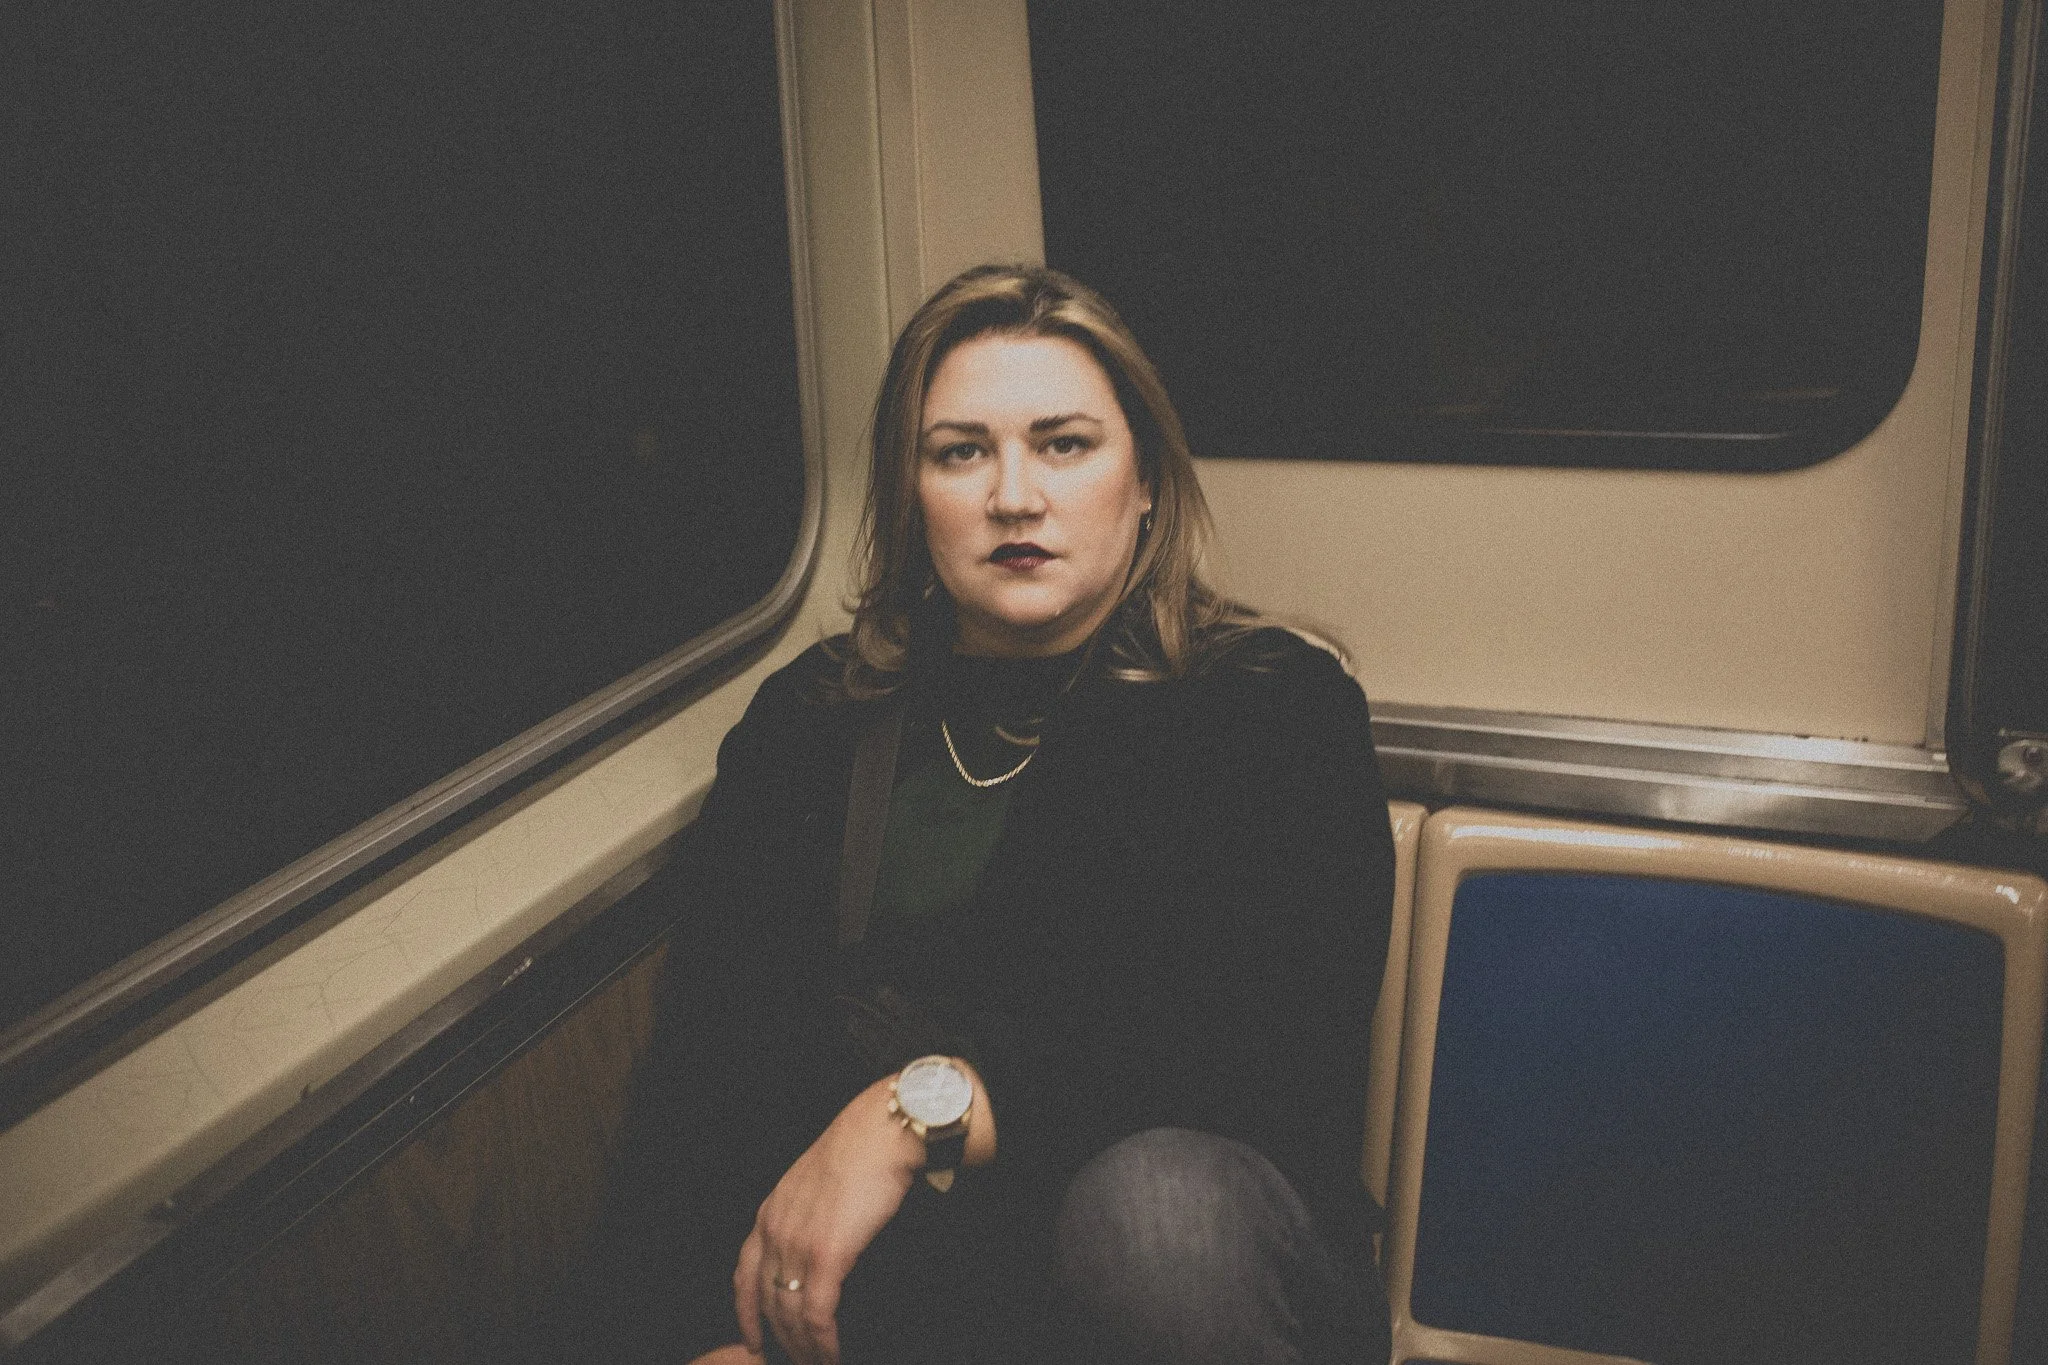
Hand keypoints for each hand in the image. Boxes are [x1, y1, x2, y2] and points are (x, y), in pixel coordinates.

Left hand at [733, 1075, 925, 1364]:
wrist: (880, 1131)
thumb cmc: (860, 1149)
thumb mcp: (816, 1182)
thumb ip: (806, 1213)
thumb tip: (819, 1239)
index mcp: (769, 1213)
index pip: (743, 1276)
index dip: (746, 1315)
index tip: (753, 1340)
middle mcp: (774, 1231)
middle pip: (765, 1303)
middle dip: (778, 1341)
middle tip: (795, 1362)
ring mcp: (796, 1244)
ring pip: (788, 1315)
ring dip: (802, 1349)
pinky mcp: (826, 1255)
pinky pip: (816, 1314)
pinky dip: (821, 1342)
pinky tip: (831, 1355)